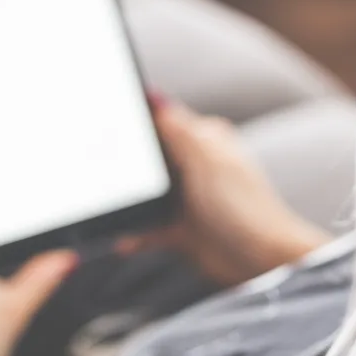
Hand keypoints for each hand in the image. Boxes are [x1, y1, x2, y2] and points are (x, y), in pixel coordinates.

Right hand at [114, 99, 331, 286]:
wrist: (260, 260)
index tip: (103, 122)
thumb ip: (177, 128)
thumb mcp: (206, 159)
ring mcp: (188, 200)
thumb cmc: (242, 206)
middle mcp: (194, 167)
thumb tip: (154, 94)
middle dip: (125, 165)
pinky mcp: (182, 231)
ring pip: (146, 195)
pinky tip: (120, 238)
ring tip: (105, 205)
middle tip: (95, 169)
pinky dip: (134, 234)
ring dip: (127, 202)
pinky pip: (148, 228)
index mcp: (204, 140)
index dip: (135, 121)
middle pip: (150, 159)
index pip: (163, 120)